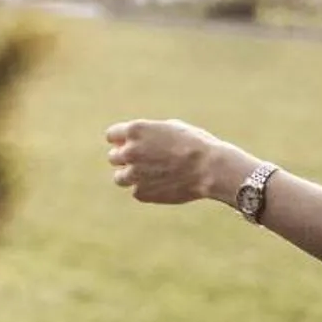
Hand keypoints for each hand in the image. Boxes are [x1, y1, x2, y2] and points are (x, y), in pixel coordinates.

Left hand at [104, 118, 254, 205]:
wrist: (210, 168)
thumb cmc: (195, 143)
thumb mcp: (170, 128)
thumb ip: (149, 134)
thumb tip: (139, 140)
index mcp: (135, 131)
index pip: (111, 136)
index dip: (121, 140)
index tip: (130, 144)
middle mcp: (129, 152)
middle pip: (113, 157)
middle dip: (125, 159)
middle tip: (144, 161)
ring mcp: (134, 174)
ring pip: (120, 178)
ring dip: (131, 176)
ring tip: (150, 175)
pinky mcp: (141, 193)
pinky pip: (136, 191)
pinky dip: (146, 190)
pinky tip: (163, 185)